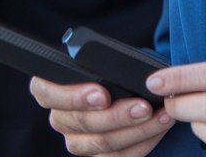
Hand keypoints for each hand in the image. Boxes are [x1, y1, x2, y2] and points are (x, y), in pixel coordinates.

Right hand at [30, 78, 173, 155]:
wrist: (122, 88)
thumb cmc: (108, 70)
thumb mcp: (98, 61)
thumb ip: (98, 65)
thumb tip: (118, 68)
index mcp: (50, 90)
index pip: (46, 93)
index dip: (73, 96)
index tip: (102, 94)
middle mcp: (60, 119)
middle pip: (82, 122)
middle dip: (117, 115)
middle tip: (143, 107)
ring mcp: (77, 142)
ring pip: (102, 143)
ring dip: (136, 130)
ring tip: (159, 115)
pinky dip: (142, 142)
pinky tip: (158, 128)